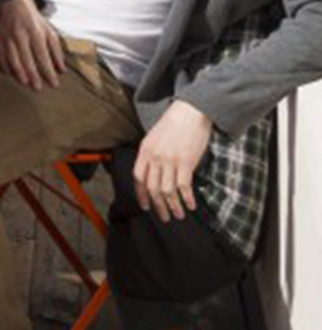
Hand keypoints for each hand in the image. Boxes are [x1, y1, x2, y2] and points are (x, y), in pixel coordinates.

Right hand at [0, 0, 65, 89]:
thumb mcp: (50, 32)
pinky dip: (7, 68)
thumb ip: (56, 51)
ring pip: (13, 60)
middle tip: (39, 88)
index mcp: (36, 33)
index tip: (54, 83)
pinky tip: (13, 76)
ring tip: (26, 84)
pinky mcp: (0, 40)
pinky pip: (2, 57)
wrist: (15, 5)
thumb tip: (61, 70)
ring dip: (20, 74)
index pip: (43, 56)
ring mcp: (8, 38)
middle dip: (34, 76)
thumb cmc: (35, 21)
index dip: (48, 72)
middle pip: (27, 60)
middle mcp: (21, 36)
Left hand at [133, 100, 213, 221]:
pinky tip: (191, 205)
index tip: (145, 206)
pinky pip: (184, 186)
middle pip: (152, 188)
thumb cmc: (174, 123)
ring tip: (178, 215)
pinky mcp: (185, 162)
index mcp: (144, 151)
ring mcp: (169, 160)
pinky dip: (187, 198)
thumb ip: (151, 155)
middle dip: (158, 206)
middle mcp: (154, 157)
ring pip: (167, 190)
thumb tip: (154, 173)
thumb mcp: (154, 137)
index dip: (141, 195)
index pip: (138, 178)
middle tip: (164, 217)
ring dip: (173, 206)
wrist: (190, 111)